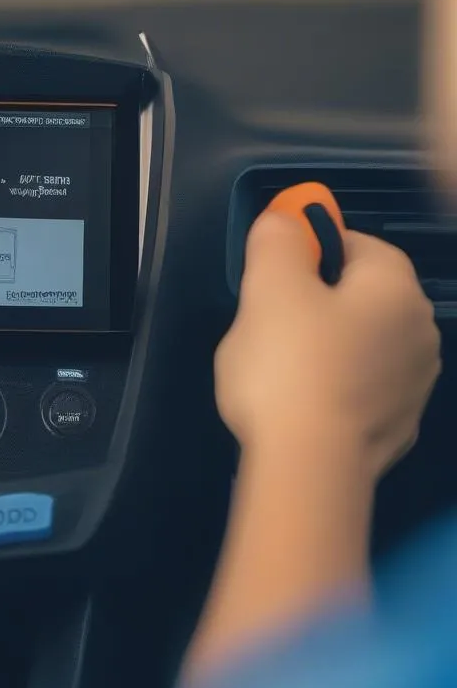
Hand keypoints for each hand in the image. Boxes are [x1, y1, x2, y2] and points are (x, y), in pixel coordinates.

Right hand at [216, 211, 440, 481]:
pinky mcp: (399, 430)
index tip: (272, 274)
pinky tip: (302, 405)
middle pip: (363, 297)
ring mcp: (415, 386)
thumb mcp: (267, 289)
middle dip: (318, 302)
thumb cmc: (288, 366)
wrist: (309, 467)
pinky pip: (362, 391)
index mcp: (395, 288)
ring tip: (280, 371)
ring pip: (363, 346)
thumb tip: (284, 220)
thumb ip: (277, 242)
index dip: (311, 249)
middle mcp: (420, 332)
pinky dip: (336, 390)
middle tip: (266, 324)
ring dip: (330, 348)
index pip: (359, 244)